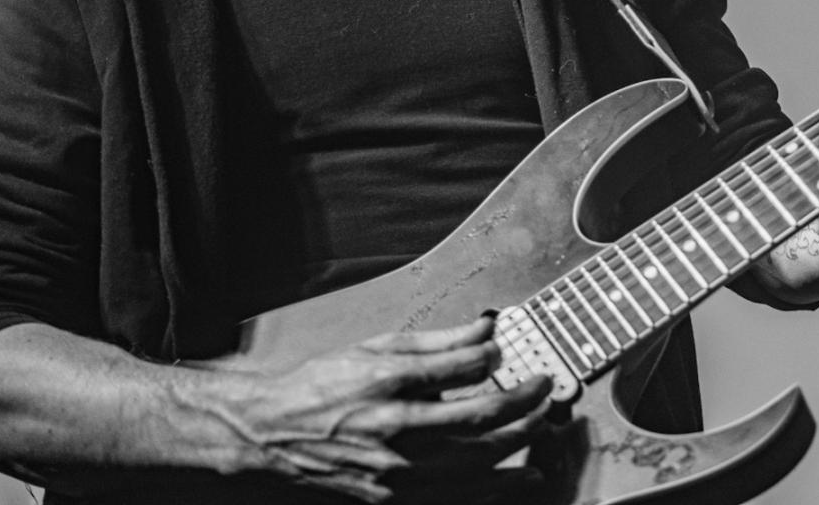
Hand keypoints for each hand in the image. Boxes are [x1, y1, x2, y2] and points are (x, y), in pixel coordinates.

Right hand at [226, 317, 552, 502]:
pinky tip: (519, 480)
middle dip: (524, 406)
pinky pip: (456, 499)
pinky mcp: (393, 500)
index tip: (509, 353)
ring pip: (477, 466)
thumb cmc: (325, 387)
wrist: (273, 435)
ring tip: (544, 430)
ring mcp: (396, 473)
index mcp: (391, 385)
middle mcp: (396, 431)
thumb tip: (487, 330)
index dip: (497, 360)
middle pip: (481, 424)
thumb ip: (437, 343)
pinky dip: (493, 490)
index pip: (466, 370)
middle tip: (544, 390)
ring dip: (520, 449)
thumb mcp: (377, 349)